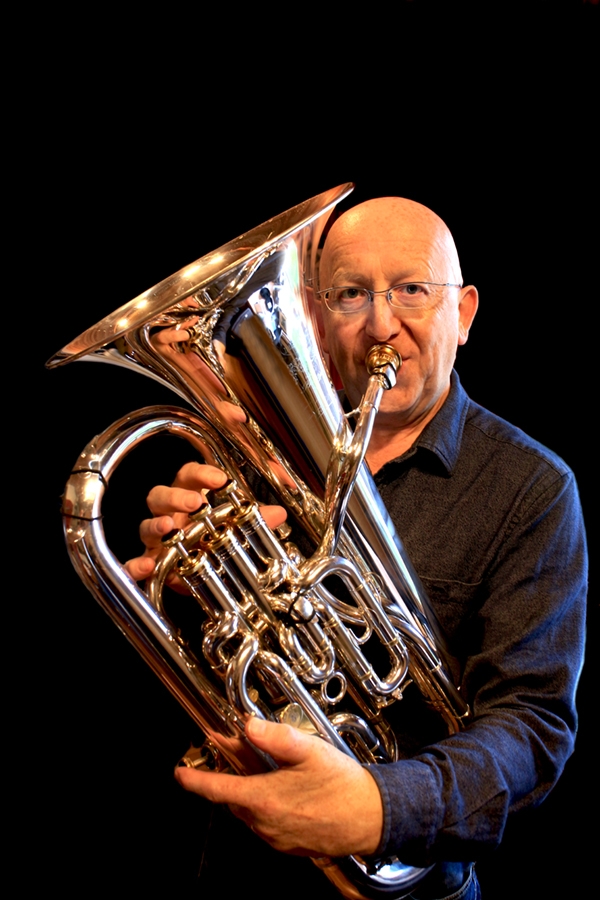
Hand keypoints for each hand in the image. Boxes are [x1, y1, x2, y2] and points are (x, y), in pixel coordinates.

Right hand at [125, 461, 286, 582]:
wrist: (200, 573)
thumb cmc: (213, 538)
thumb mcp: (236, 526)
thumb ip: (256, 518)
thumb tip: (279, 513)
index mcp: (189, 497)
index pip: (188, 476)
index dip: (201, 474)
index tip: (220, 479)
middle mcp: (169, 515)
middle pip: (160, 496)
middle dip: (176, 497)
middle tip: (196, 503)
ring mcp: (157, 540)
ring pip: (146, 526)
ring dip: (156, 526)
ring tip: (170, 529)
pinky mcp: (152, 565)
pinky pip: (134, 564)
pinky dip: (136, 565)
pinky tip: (146, 567)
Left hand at [175, 717, 383, 857]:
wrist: (372, 818)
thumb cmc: (342, 785)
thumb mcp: (309, 751)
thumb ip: (275, 737)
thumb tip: (247, 725)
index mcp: (263, 800)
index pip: (216, 790)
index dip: (194, 781)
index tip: (179, 773)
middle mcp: (264, 823)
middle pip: (233, 798)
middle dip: (228, 777)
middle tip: (234, 752)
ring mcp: (276, 837)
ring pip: (249, 811)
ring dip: (249, 791)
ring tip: (263, 770)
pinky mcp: (290, 845)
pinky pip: (267, 823)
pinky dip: (265, 805)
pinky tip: (283, 791)